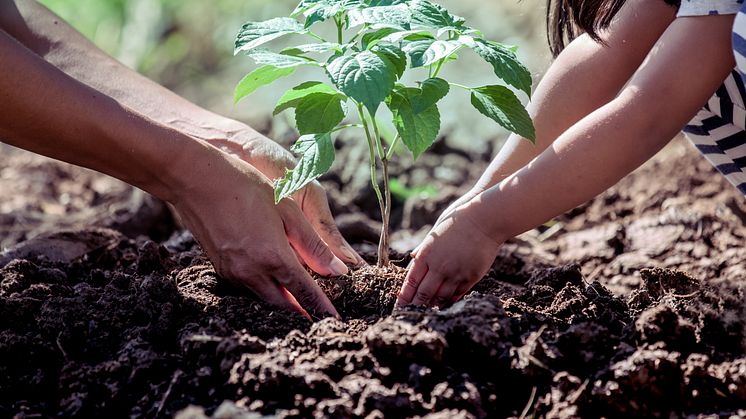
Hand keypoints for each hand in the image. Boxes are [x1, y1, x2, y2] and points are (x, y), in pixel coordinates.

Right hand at [173, 144, 348, 318]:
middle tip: (320, 314)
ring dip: (284, 302)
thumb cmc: (247, 187)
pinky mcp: (221, 269)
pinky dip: (266, 290)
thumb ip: (314, 245)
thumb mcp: (288, 211)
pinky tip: (275, 281)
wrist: (196, 180)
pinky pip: (249, 288)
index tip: (335, 320)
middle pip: (284, 304)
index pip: (304, 293)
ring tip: (302, 301)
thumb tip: (338, 271)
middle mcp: (252, 272)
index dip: (322, 308)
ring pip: (265, 298)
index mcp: (273, 257)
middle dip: (303, 311)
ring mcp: (233, 273)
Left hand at [396, 200, 502, 307]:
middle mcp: (439, 266)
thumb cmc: (457, 222)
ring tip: (428, 311)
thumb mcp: (434, 233)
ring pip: (441, 297)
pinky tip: (446, 303)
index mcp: (426, 254)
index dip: (404, 297)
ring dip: (433, 304)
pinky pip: (458, 293)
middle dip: (416, 306)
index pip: (411, 282)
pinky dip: (450, 299)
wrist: (483, 219)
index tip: (399, 306)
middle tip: (410, 314)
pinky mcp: (471, 276)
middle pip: (424, 294)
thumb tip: (414, 259)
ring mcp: (456, 273)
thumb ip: (424, 249)